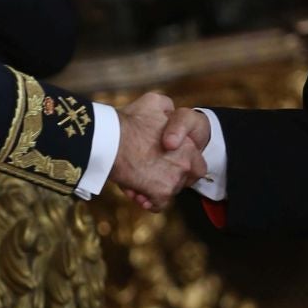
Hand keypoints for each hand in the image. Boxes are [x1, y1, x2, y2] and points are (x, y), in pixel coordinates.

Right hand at [111, 92, 207, 211]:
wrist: (109, 140)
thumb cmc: (129, 121)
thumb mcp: (154, 102)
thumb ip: (168, 108)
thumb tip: (169, 111)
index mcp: (188, 144)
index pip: (198, 165)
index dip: (183, 167)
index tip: (167, 165)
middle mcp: (185, 163)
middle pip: (184, 181)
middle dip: (170, 180)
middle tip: (152, 175)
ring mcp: (174, 179)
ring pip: (170, 192)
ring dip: (155, 190)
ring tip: (137, 181)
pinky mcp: (161, 193)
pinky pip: (158, 205)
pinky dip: (149, 202)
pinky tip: (137, 192)